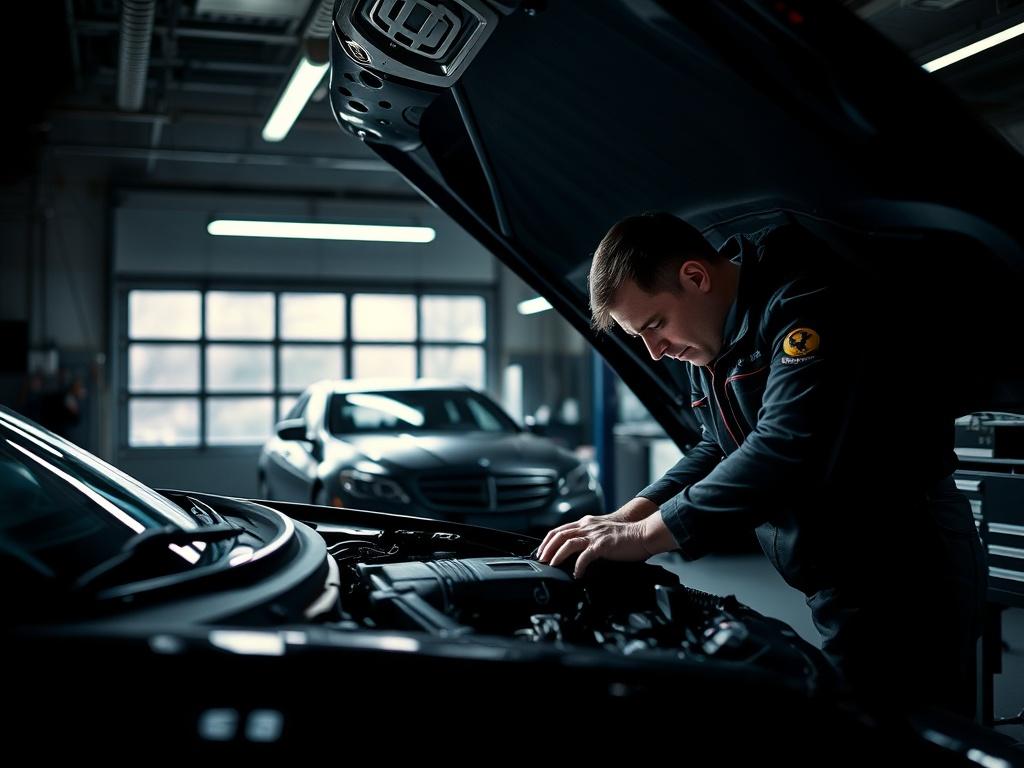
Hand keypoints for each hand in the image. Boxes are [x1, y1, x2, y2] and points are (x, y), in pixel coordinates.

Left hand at [536, 511, 676, 578]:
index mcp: (586, 523)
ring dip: (557, 555)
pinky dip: (578, 566)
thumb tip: (576, 552)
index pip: (559, 530)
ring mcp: (595, 535)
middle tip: (542, 561)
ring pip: (568, 543)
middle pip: (560, 535)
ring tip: (553, 566)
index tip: (541, 552)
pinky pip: (585, 556)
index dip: (547, 541)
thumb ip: (589, 538)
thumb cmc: (625, 536)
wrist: (643, 533)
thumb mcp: (602, 532)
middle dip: (547, 549)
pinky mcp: (603, 545)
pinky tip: (577, 574)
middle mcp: (588, 526)